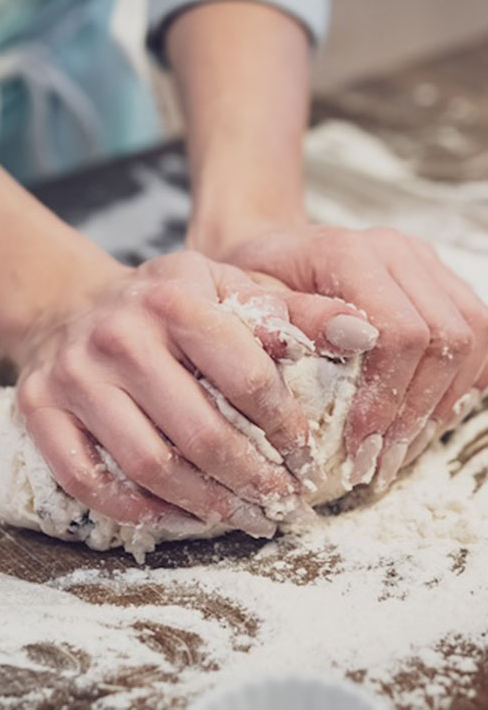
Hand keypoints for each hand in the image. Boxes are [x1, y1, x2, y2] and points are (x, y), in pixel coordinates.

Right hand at [13, 250, 373, 533]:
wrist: (70, 304)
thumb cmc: (160, 304)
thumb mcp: (223, 286)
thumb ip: (289, 309)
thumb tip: (362, 333)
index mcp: (173, 297)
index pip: (247, 376)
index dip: (286, 428)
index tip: (305, 456)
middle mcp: (118, 334)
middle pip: (200, 433)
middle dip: (252, 480)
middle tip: (280, 504)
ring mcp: (74, 374)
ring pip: (148, 464)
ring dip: (202, 505)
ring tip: (238, 517)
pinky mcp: (40, 407)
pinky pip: (86, 478)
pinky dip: (133, 508)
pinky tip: (170, 515)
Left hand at [224, 226, 487, 489]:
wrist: (269, 253)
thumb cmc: (251, 283)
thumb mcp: (250, 301)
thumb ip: (295, 317)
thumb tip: (354, 337)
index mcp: (348, 253)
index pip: (400, 331)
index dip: (387, 397)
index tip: (360, 445)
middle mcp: (397, 250)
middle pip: (446, 337)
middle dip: (418, 412)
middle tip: (380, 463)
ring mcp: (423, 262)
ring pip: (474, 335)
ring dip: (444, 402)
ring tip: (401, 448)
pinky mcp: (437, 279)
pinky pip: (478, 330)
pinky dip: (463, 378)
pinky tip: (429, 415)